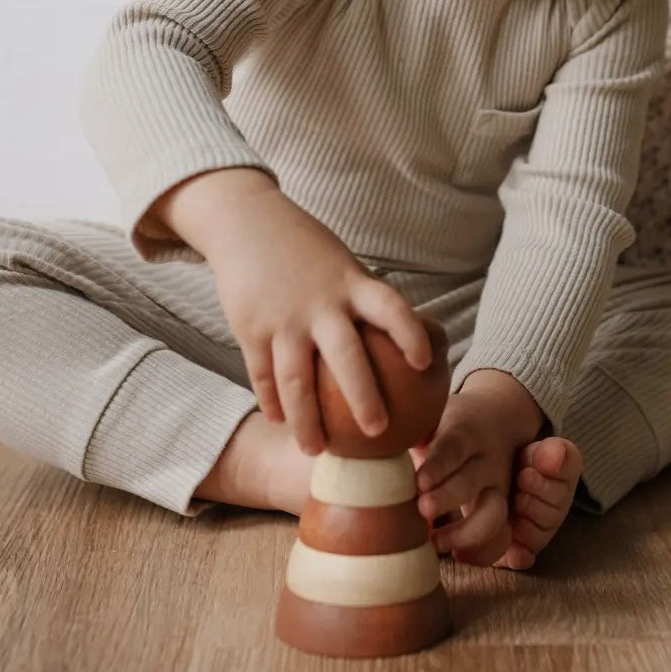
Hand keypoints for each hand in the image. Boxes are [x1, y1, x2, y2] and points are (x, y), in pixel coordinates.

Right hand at [194, 175, 432, 454]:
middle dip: (364, 398)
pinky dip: (271, 401)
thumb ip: (365, 300)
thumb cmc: (305, 249)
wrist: (244, 221)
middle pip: (347, 357)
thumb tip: (403, 339)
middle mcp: (320, 304)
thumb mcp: (342, 264)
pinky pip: (262, 374)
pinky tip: (280, 421)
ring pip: (296, 380)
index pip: (391, 308)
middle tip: (378, 431)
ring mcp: (283, 318)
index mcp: (351, 283)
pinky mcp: (250, 328)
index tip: (426, 362)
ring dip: (306, 421)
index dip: (411, 334)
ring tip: (316, 450)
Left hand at [411, 391, 520, 565]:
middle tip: (422, 510)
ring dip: (468, 532)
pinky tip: (457, 555)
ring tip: (437, 543)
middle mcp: (484, 460)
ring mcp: (497, 486)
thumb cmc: (444, 427)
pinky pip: (502, 535)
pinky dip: (484, 550)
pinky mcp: (501, 508)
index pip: (452, 447)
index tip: (419, 482)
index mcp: (462, 433)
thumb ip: (403, 433)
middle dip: (448, 497)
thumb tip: (361, 444)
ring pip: (495, 511)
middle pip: (472, 480)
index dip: (438, 466)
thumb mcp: (428, 419)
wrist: (495, 418)